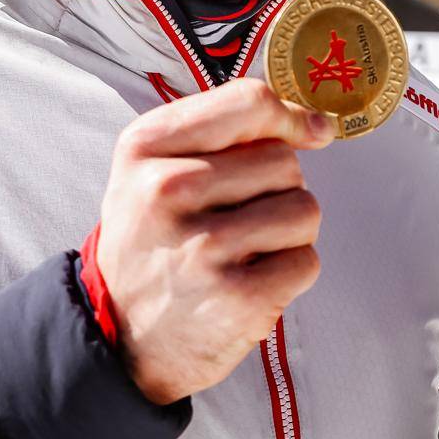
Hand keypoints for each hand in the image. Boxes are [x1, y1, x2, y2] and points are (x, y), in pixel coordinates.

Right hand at [97, 78, 335, 404]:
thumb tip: (316, 125)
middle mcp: (166, 191)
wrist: (122, 336)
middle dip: (278, 188)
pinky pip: (307, 260)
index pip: (247, 102)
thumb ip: (226, 130)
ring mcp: (202, 247)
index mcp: (144, 147)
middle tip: (237, 219)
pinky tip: (251, 281)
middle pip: (284, 160)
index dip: (290, 116)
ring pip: (304, 208)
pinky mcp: (237, 297)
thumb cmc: (155, 240)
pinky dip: (290, 273)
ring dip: (289, 232)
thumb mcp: (155, 167)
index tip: (309, 132)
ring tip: (245, 250)